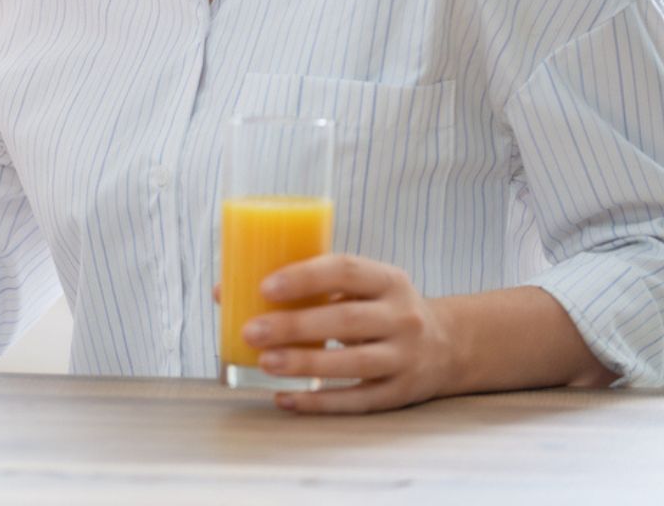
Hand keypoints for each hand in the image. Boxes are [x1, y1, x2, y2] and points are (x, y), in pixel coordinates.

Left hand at [242, 254, 458, 413]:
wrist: (448, 345)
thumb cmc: (380, 308)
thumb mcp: (359, 286)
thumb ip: (304, 285)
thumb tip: (225, 291)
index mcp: (388, 279)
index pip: (345, 270)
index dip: (304, 277)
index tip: (264, 286)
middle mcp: (403, 317)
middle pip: (346, 321)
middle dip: (294, 326)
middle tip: (250, 331)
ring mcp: (406, 358)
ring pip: (353, 364)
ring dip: (305, 364)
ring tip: (264, 363)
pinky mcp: (402, 393)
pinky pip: (358, 401)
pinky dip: (320, 401)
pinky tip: (286, 398)